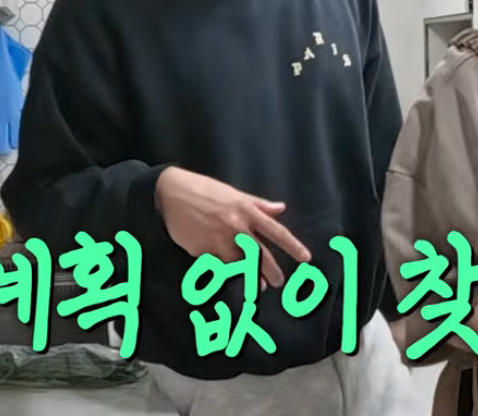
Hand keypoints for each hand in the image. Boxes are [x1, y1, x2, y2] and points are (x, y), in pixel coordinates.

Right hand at [155, 166, 310, 289]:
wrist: (170, 194)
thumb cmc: (205, 191)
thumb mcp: (235, 194)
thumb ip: (259, 204)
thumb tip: (281, 208)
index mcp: (248, 211)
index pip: (277, 232)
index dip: (293, 246)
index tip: (306, 258)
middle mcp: (236, 228)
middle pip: (260, 254)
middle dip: (272, 271)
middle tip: (279, 282)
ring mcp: (218, 241)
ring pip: (240, 264)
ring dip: (250, 276)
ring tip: (258, 286)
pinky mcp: (202, 251)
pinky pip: (217, 265)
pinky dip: (224, 271)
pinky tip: (228, 276)